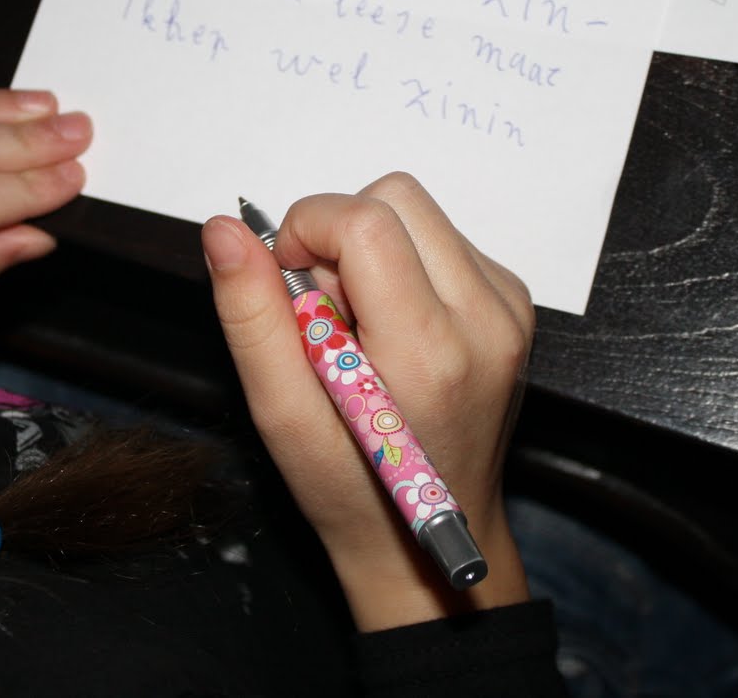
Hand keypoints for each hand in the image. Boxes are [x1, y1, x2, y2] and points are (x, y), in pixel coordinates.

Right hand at [201, 172, 534, 630]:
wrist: (427, 538)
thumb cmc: (352, 486)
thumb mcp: (281, 414)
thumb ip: (250, 316)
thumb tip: (223, 230)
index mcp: (429, 350)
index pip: (365, 220)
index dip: (307, 231)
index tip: (290, 286)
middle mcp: (486, 319)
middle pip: (395, 198)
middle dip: (340, 239)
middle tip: (328, 317)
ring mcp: (509, 308)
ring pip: (418, 213)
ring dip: (372, 252)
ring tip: (362, 329)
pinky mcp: (514, 303)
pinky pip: (443, 239)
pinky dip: (403, 265)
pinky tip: (393, 328)